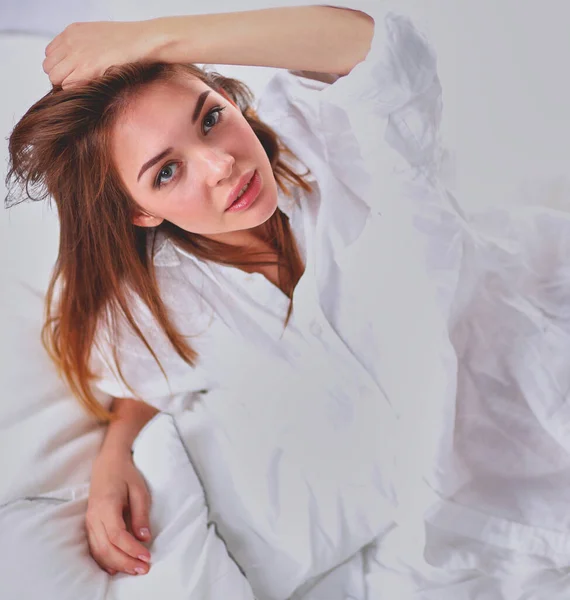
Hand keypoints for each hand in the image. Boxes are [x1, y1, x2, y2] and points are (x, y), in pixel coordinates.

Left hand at [42, 20, 160, 88]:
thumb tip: (76, 66)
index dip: (61, 67)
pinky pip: (68, 85)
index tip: (73, 75)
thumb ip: (83, 47)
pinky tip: (92, 88)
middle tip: (79, 84)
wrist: (145, 42)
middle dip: (60, 77)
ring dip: (67, 85)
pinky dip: (77, 90)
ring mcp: (77, 54)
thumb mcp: (98, 37)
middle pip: (49, 67)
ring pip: (55, 78)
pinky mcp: (87, 68)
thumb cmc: (129, 43)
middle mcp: (71, 42)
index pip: (50, 55)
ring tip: (86, 87)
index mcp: (72, 31)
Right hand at [86, 448, 152, 575]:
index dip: (132, 549)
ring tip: (134, 570)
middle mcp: (94, 517)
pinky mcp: (89, 525)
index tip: (147, 557)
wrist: (108, 463)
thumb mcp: (139, 490)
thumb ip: (141, 514)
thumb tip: (144, 538)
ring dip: (116, 564)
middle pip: (107, 548)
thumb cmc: (125, 475)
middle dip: (126, 562)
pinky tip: (116, 568)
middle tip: (143, 569)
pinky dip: (104, 561)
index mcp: (107, 506)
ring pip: (99, 551)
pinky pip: (94, 548)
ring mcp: (89, 522)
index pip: (117, 536)